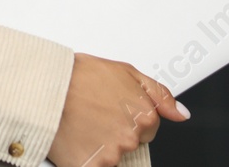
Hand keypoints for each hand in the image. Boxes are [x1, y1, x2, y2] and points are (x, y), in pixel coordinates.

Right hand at [46, 53, 189, 166]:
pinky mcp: (90, 166)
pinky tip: (75, 139)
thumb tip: (182, 114)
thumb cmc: (80, 75)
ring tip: (81, 123)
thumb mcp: (126, 72)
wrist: (46, 84)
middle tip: (93, 114)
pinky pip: (92, 166)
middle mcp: (130, 138)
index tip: (111, 109)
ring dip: (98, 145)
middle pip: (129, 144)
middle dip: (113, 132)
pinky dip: (84, 158)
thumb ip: (160, 95)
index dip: (127, 117)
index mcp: (144, 116)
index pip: (147, 129)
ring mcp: (111, 156)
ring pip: (111, 157)